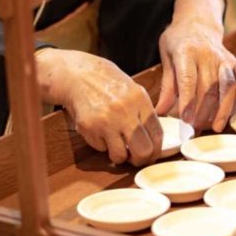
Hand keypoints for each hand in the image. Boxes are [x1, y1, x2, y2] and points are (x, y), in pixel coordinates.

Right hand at [35, 48, 161, 165]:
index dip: (156, 150)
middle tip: (137, 158)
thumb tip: (154, 141)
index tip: (152, 154)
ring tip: (117, 146)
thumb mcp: (134, 91)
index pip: (157, 134)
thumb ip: (145, 113)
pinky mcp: (88, 128)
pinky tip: (100, 131)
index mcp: (139, 99)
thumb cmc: (108, 84)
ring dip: (120, 156)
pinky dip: (103, 145)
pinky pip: (101, 149)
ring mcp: (105, 120)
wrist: (78, 75)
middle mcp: (124, 110)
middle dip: (141, 159)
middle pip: (143, 150)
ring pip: (120, 155)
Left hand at [156, 0, 235, 131]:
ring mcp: (223, 58)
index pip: (188, 79)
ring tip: (216, 126)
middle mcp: (207, 54)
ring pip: (227, 84)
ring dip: (223, 107)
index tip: (186, 120)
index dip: (188, 101)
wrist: (197, 22)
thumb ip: (167, 86)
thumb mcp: (167, 58)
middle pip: (208, 86)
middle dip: (203, 110)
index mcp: (186, 51)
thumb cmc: (178, 42)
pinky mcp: (235, 61)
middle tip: (196, 128)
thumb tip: (160, 112)